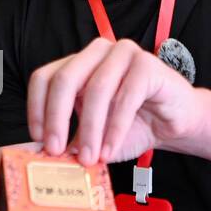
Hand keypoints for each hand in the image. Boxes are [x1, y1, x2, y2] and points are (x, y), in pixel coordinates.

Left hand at [28, 38, 200, 165]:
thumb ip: (68, 142)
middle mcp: (97, 52)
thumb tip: (39, 156)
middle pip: (65, 80)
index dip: (36, 108)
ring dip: (90, 129)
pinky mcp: (148, 64)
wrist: (174, 124)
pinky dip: (115, 128)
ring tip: (90, 158)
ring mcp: (123, 53)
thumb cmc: (132, 127)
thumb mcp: (93, 138)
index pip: (44, 78)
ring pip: (95, 90)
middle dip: (57, 119)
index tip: (38, 139)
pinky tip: (111, 149)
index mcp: (77, 64)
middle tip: (56, 151)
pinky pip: (126, 97)